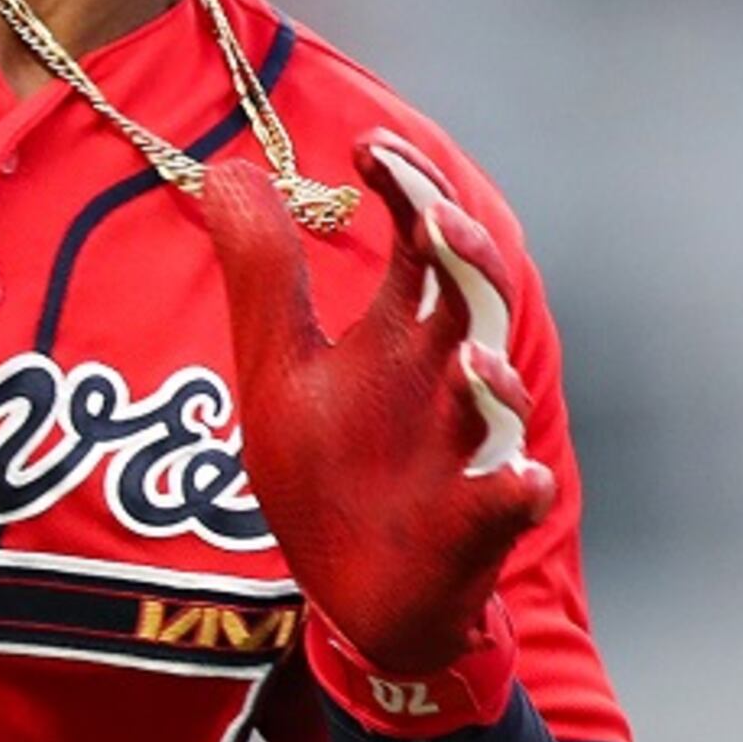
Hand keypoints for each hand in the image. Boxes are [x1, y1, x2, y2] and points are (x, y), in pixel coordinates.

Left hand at [201, 129, 556, 699]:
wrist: (353, 594)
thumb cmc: (330, 472)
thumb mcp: (278, 363)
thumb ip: (262, 272)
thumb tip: (223, 168)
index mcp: (403, 331)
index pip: (420, 238)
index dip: (407, 187)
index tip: (369, 147)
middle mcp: (445, 377)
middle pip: (475, 298)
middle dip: (465, 258)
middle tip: (433, 219)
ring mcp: (468, 449)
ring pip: (500, 401)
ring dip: (493, 378)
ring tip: (468, 353)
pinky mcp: (475, 522)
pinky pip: (508, 503)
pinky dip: (514, 491)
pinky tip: (519, 481)